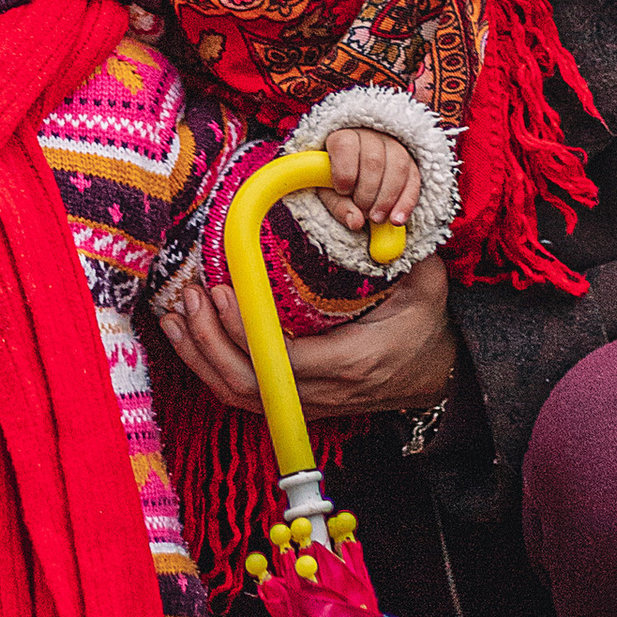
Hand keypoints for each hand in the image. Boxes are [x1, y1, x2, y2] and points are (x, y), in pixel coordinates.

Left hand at [156, 255, 454, 425]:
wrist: (442, 374)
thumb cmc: (428, 325)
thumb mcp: (425, 285)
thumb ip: (401, 252)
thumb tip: (370, 212)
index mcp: (352, 362)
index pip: (283, 360)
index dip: (243, 331)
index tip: (219, 291)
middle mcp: (325, 392)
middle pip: (249, 383)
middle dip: (208, 342)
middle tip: (189, 296)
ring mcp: (309, 404)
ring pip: (239, 395)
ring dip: (200, 357)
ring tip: (174, 315)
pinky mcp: (298, 404)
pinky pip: (245, 395)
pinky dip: (210, 368)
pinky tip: (189, 339)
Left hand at [312, 126, 422, 238]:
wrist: (355, 171)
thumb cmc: (338, 180)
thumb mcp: (330, 193)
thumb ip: (339, 206)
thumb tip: (355, 222)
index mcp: (343, 136)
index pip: (345, 146)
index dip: (345, 172)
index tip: (343, 191)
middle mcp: (370, 135)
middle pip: (373, 160)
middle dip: (368, 193)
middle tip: (362, 213)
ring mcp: (393, 144)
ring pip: (397, 166)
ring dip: (387, 198)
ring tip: (377, 218)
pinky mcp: (411, 160)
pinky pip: (414, 179)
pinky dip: (406, 202)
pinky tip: (397, 219)